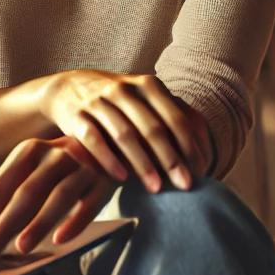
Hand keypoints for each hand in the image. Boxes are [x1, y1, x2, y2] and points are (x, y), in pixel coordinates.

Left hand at [0, 135, 115, 257]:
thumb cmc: (56, 166)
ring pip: (60, 196)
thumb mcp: (27, 171)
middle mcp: (57, 154)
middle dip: (8, 219)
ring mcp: (83, 166)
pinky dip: (76, 222)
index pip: (6, 179)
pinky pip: (90, 203)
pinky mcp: (105, 181)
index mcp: (32, 150)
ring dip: (40, 222)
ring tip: (21, 248)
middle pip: (30, 189)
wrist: (107, 145)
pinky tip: (61, 240)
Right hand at [41, 71, 211, 192]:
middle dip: (172, 159)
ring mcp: (98, 101)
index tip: (202, 172)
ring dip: (143, 163)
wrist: (69, 88)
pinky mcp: (76, 115)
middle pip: (153, 127)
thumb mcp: (146, 100)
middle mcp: (123, 90)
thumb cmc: (119, 102)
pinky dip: (108, 159)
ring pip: (124, 134)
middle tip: (186, 186)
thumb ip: (174, 119)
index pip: (176, 117)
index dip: (191, 145)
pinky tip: (121, 178)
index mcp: (147, 85)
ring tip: (156, 189)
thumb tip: (205, 155)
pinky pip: (93, 139)